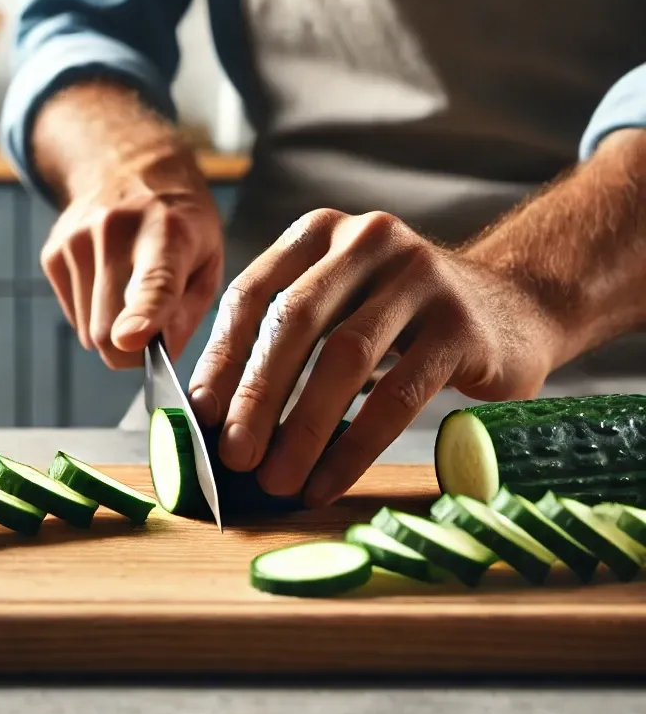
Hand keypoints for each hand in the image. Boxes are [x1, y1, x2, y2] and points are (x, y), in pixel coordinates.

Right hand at [40, 148, 223, 368]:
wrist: (127, 166)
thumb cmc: (178, 220)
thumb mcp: (208, 259)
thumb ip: (189, 311)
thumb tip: (160, 354)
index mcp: (168, 232)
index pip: (153, 282)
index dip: (142, 315)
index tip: (130, 340)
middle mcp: (115, 231)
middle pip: (108, 327)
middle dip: (130, 352)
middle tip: (151, 335)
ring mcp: (76, 240)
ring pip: (88, 330)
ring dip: (112, 330)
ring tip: (131, 290)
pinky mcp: (53, 252)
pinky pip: (73, 315)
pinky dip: (94, 312)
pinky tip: (108, 278)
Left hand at [187, 209, 565, 506]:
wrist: (514, 305)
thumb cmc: (402, 318)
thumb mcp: (340, 305)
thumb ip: (286, 339)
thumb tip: (218, 416)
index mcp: (320, 233)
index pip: (253, 294)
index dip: (222, 357)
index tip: (199, 414)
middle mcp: (366, 241)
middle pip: (294, 321)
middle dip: (257, 394)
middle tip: (233, 456)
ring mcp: (419, 276)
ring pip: (344, 356)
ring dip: (303, 426)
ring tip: (278, 479)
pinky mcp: (460, 324)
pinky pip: (398, 395)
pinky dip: (356, 445)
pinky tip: (329, 480)